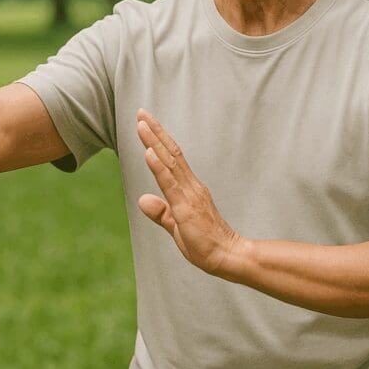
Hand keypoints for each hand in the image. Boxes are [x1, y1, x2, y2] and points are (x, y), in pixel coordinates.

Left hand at [136, 109, 245, 276]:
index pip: (171, 158)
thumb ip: (161, 212)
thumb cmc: (205, 243)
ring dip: (154, 142)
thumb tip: (143, 199)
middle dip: (154, 131)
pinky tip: (149, 153)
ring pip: (169, 162)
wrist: (228, 256)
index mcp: (189, 188)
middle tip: (140, 112)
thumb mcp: (177, 225)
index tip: (145, 123)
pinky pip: (170, 183)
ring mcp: (189, 194)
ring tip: (141, 125)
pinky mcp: (186, 207)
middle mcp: (191, 185)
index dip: (157, 140)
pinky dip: (158, 167)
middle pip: (170, 152)